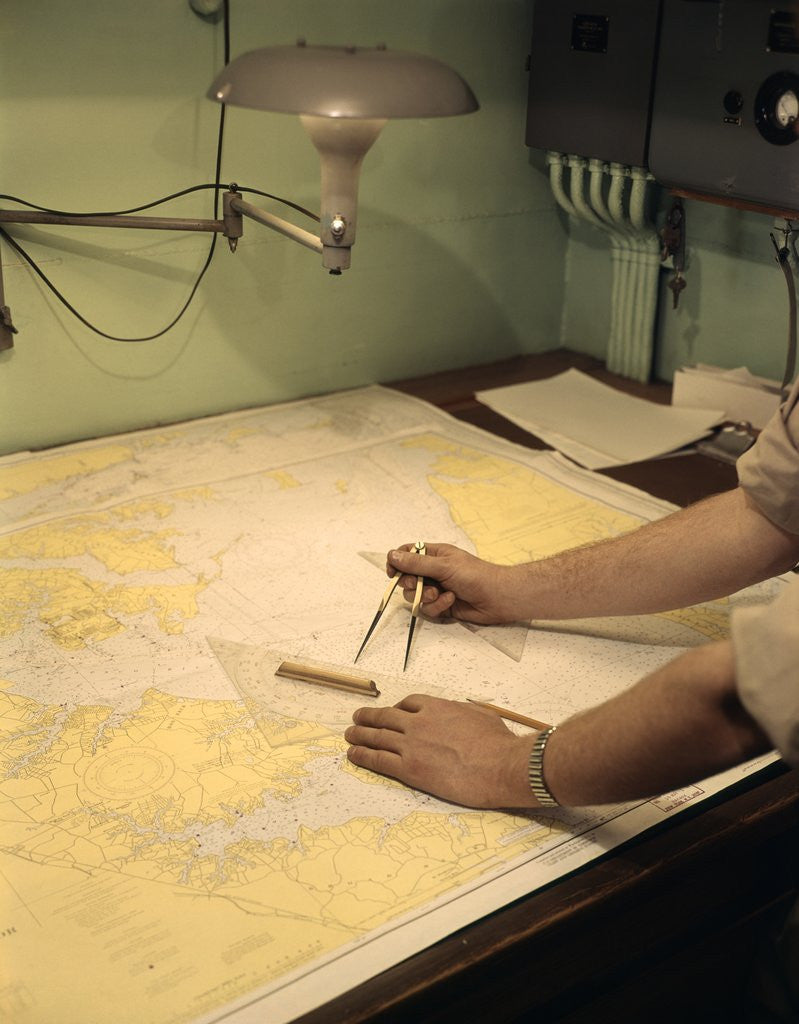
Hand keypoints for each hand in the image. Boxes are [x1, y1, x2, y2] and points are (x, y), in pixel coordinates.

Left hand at [345, 693, 536, 807]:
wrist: (502, 765)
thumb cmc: (499, 743)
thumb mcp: (483, 716)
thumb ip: (466, 713)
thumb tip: (465, 713)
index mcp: (438, 707)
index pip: (409, 702)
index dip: (397, 708)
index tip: (392, 712)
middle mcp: (420, 722)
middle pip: (386, 717)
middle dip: (369, 717)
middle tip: (357, 718)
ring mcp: (412, 745)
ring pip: (378, 737)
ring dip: (360, 735)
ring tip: (349, 735)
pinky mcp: (410, 769)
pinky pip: (378, 760)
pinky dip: (363, 756)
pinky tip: (353, 755)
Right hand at [386, 542, 518, 623]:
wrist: (497, 598)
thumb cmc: (475, 575)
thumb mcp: (443, 566)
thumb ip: (416, 563)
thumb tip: (392, 555)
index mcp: (434, 555)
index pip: (407, 554)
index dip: (397, 562)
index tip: (392, 572)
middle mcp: (433, 571)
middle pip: (407, 578)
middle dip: (411, 584)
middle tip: (419, 585)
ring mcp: (437, 588)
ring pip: (416, 596)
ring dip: (426, 597)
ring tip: (441, 594)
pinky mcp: (442, 605)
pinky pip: (428, 608)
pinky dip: (437, 606)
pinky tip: (450, 601)